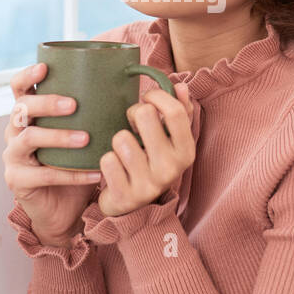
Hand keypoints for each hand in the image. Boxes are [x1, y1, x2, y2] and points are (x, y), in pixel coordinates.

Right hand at [3, 61, 103, 242]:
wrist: (64, 209)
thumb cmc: (75, 164)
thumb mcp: (83, 134)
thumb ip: (94, 113)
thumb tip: (130, 88)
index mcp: (28, 115)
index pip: (19, 88)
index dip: (28, 75)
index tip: (45, 67)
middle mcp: (14, 132)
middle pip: (21, 109)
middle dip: (47, 104)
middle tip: (73, 105)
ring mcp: (12, 156)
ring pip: (29, 139)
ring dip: (58, 136)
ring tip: (85, 139)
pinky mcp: (17, 181)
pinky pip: (43, 175)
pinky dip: (71, 174)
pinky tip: (95, 174)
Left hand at [96, 82, 194, 217]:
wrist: (134, 206)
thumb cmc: (152, 161)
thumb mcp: (170, 140)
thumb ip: (179, 112)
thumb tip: (182, 87)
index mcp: (186, 153)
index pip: (175, 112)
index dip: (157, 96)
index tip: (147, 97)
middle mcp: (171, 170)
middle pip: (144, 115)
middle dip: (133, 114)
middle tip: (133, 125)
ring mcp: (148, 185)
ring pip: (121, 138)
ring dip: (118, 140)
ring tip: (124, 149)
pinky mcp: (125, 196)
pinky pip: (107, 160)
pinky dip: (107, 160)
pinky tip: (115, 167)